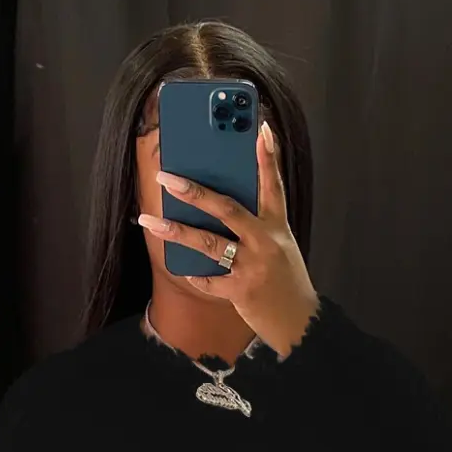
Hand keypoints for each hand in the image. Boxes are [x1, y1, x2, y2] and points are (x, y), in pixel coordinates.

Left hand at [141, 122, 319, 356]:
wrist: (300, 322)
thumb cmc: (286, 281)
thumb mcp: (279, 247)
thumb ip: (256, 227)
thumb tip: (218, 206)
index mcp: (277, 227)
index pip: (273, 185)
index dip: (268, 157)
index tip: (261, 129)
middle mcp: (265, 242)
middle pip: (227, 209)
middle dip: (194, 191)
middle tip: (167, 177)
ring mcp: (253, 266)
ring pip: (208, 243)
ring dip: (176, 231)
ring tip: (150, 222)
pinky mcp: (241, 290)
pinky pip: (209, 278)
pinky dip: (196, 275)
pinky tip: (186, 270)